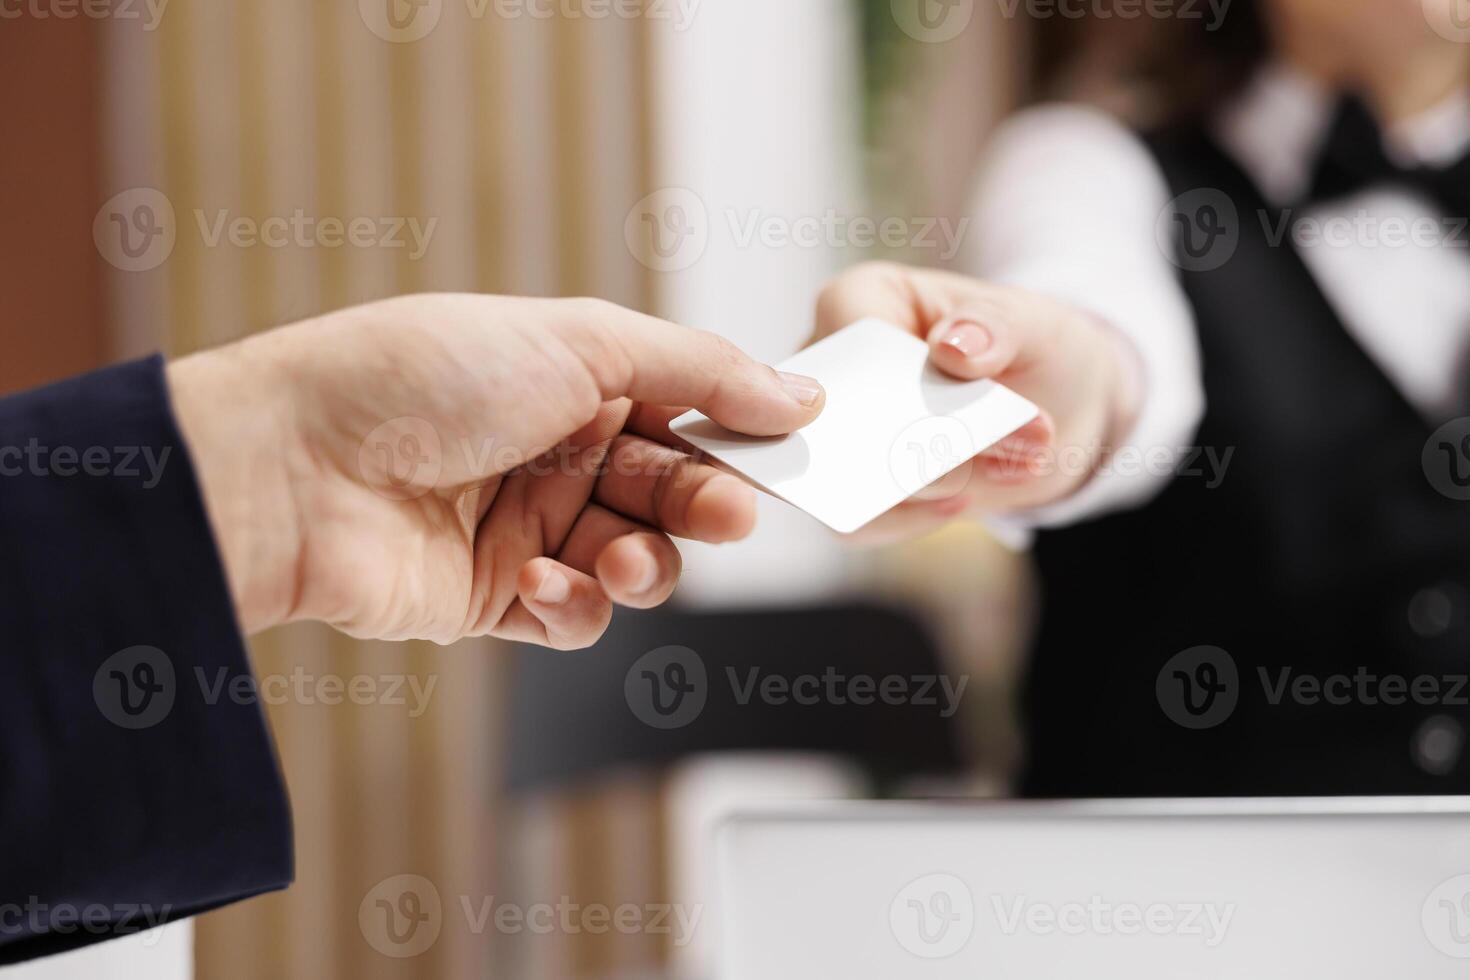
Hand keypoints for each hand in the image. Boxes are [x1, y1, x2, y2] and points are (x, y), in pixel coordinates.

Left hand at [168, 294, 824, 647]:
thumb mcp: (578, 339)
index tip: (784, 455)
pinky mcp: (491, 599)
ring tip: (628, 556)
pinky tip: (550, 583)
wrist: (293, 468)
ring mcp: (523, 528)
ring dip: (648, 563)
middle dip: (704, 505)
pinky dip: (579, 607)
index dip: (733, 437)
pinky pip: (574, 618)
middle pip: (667, 491)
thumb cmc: (420, 378)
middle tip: (732, 514)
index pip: (682, 413)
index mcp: (571, 378)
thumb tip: (798, 392)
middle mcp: (552, 452)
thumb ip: (697, 370)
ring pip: (633, 562)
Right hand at [812, 262, 1137, 541]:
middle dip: (905, 441)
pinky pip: (861, 521)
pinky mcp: (859, 488)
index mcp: (860, 301)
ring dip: (924, 484)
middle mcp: (832, 367)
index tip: (942, 397)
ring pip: (843, 477)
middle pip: (829, 415)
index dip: (884, 372)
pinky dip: (917, 517)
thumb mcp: (1030, 322)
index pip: (844, 330)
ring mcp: (838, 433)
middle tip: (977, 452)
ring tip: (1004, 466)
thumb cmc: (1026, 344)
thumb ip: (995, 327)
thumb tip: (956, 348)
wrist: (1052, 407)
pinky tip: (966, 499)